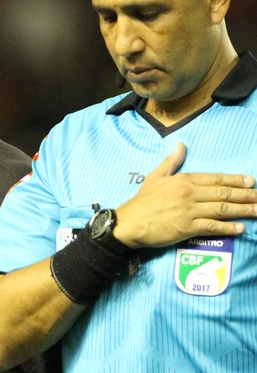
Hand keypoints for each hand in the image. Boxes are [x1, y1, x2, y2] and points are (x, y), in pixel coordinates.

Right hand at [114, 143, 256, 248]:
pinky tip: (241, 228)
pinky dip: (228, 227)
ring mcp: (189, 211)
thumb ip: (171, 162)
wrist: (128, 223)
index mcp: (184, 180)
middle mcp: (189, 193)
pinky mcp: (187, 227)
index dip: (235, 180)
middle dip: (246, 195)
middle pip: (224, 193)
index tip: (251, 181)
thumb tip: (180, 145)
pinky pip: (212, 226)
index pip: (215, 179)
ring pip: (222, 209)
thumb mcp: (155, 177)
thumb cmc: (142, 201)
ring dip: (243, 210)